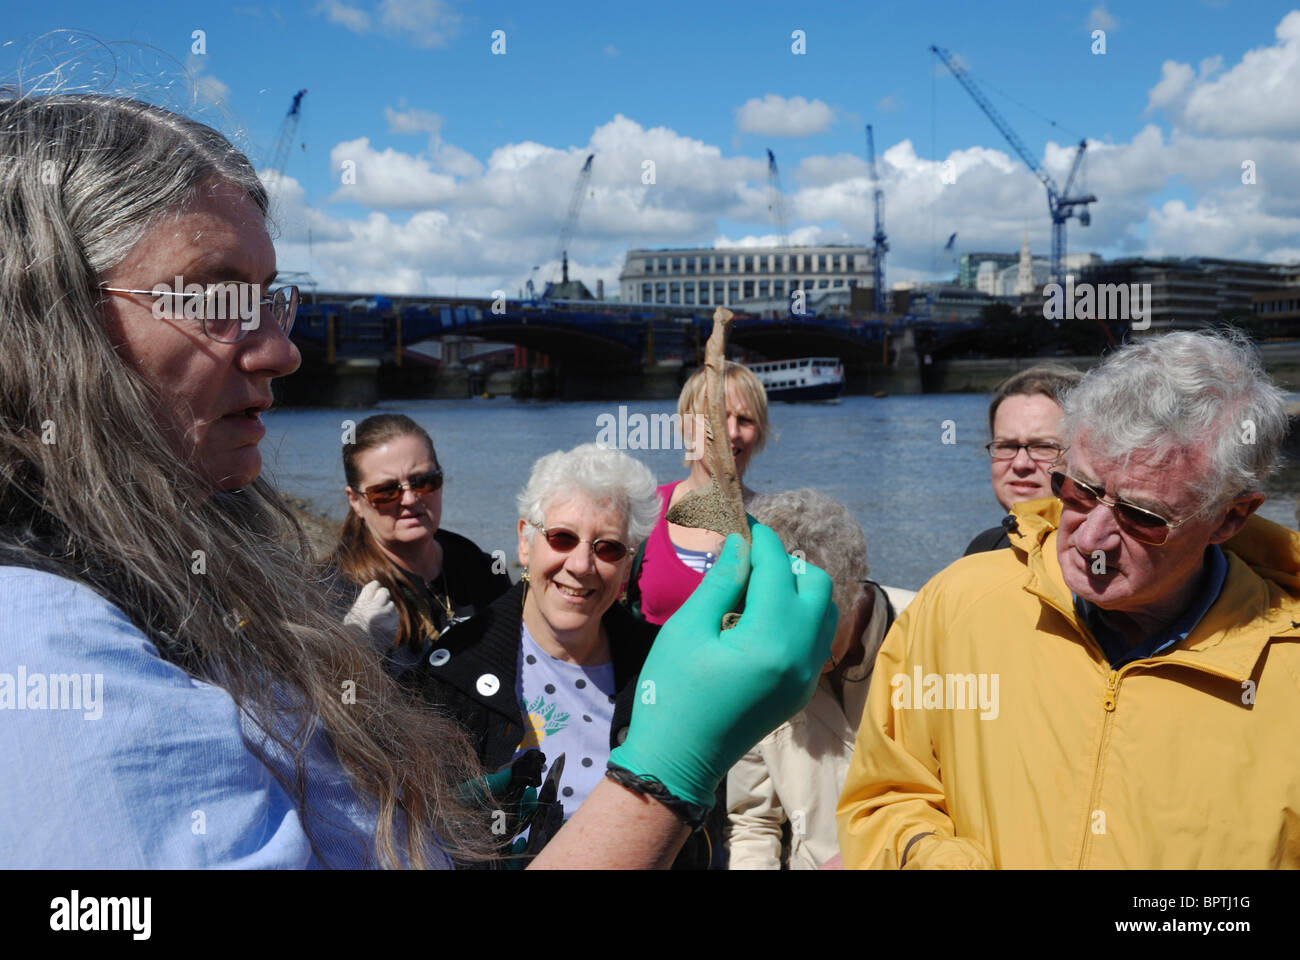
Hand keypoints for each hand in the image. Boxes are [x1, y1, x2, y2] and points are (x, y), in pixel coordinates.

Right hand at [343, 580, 398, 644]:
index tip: (375, 587)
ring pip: (391, 605)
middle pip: (384, 592)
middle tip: (379, 600)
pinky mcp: (392, 628)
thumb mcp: (351, 616)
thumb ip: (362, 603)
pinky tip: (383, 624)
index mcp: (361, 605)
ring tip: (378, 616)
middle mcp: (374, 609)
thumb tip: (374, 591)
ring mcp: (385, 619)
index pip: (373, 586)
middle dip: (382, 595)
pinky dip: (390, 619)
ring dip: (386, 608)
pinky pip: (395, 617)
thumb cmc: (350, 634)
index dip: (374, 586)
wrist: (355, 654)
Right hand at [609, 522, 835, 808]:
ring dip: (796, 589)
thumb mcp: (688, 629)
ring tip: (754, 589)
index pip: (778, 569)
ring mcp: (806, 677)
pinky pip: (816, 638)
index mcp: (770, 640)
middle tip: (745, 561)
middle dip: (784, 563)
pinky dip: (798, 616)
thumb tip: (741, 544)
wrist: (678, 760)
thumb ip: (721, 582)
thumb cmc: (671, 693)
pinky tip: (760, 618)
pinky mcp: (801, 690)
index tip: (743, 523)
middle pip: (815, 584)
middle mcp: (801, 657)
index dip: (761, 539)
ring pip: (823, 611)